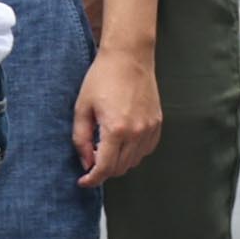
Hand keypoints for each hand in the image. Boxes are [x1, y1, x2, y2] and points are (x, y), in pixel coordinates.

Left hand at [74, 41, 162, 185]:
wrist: (129, 57)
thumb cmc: (102, 78)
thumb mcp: (82, 108)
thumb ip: (81, 139)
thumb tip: (86, 162)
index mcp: (116, 129)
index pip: (105, 168)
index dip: (92, 179)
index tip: (83, 181)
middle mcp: (137, 132)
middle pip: (120, 168)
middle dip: (103, 170)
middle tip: (91, 158)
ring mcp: (150, 129)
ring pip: (134, 161)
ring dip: (118, 162)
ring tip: (105, 146)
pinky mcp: (158, 124)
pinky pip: (145, 150)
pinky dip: (133, 152)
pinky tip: (122, 140)